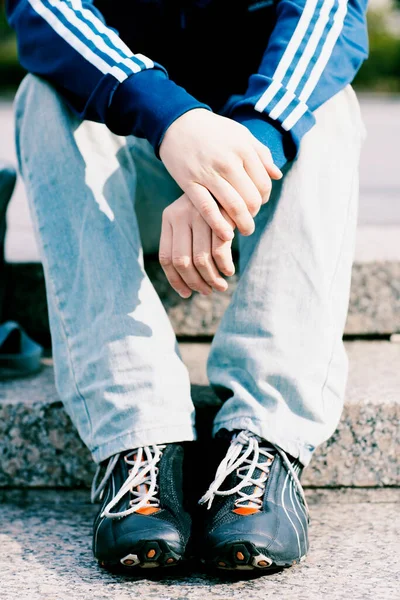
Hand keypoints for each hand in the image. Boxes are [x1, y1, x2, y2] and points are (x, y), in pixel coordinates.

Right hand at [159, 108, 281, 241]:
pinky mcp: (190, 183)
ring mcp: (208, 173)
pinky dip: (219, 225)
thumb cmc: (212, 131)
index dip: (264, 199)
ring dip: (243, 224)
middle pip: (251, 198)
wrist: (177, 123)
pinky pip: (208, 209)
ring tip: (244, 231)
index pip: (263, 183)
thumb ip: (261, 153)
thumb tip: (277, 175)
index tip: (257, 204)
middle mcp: (228, 161)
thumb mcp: (240, 134)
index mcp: (243, 149)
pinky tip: (226, 235)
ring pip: (234, 206)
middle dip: (253, 214)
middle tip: (249, 220)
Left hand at [159, 193, 234, 297]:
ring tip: (220, 286)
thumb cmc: (211, 207)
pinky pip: (219, 251)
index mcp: (169, 217)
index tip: (187, 293)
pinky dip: (224, 267)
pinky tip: (229, 272)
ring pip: (201, 260)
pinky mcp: (220, 216)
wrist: (231, 180)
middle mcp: (180, 215)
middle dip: (195, 282)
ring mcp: (200, 215)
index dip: (175, 280)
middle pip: (182, 262)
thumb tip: (185, 288)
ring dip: (211, 279)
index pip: (166, 258)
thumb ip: (185, 245)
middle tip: (207, 292)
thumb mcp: (191, 219)